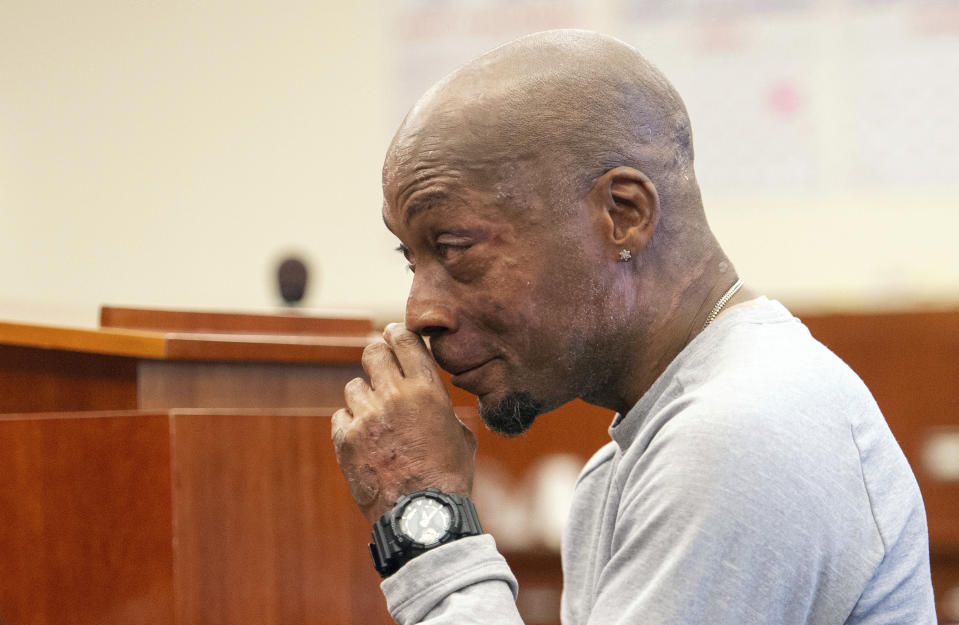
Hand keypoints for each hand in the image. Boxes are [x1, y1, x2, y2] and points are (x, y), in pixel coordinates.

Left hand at [331, 323, 476, 523]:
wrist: (422, 514)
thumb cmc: (448, 477)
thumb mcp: (460, 434)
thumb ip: (442, 408)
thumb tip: (433, 400)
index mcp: (427, 389)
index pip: (404, 340)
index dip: (396, 334)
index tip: (392, 335)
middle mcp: (394, 395)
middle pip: (372, 352)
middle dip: (376, 356)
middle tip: (379, 366)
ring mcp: (367, 416)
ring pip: (354, 386)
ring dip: (364, 397)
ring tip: (377, 418)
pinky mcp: (346, 439)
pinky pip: (341, 416)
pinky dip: (350, 425)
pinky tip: (364, 440)